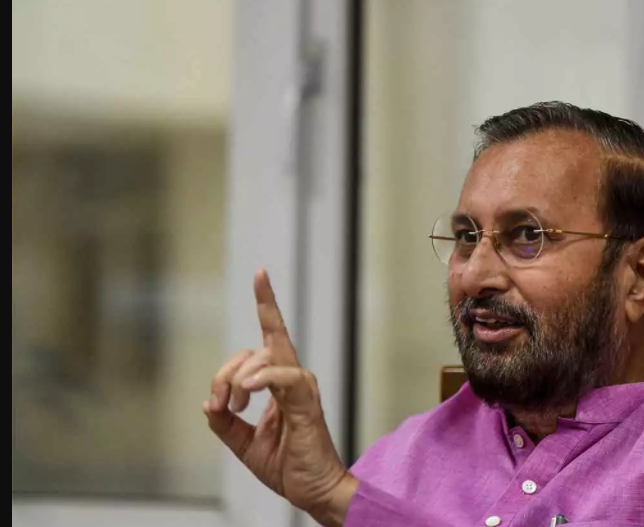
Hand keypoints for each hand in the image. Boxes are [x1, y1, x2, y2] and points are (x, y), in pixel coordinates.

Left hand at [204, 270, 355, 525]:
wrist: (313, 491)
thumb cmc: (288, 464)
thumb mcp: (243, 443)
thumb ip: (224, 422)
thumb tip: (208, 402)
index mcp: (282, 383)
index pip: (273, 333)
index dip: (266, 303)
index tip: (261, 274)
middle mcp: (294, 378)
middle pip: (254, 349)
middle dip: (226, 373)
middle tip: (221, 405)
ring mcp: (302, 387)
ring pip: (262, 359)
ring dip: (237, 382)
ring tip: (234, 409)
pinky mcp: (305, 402)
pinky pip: (282, 377)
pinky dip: (260, 379)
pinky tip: (247, 393)